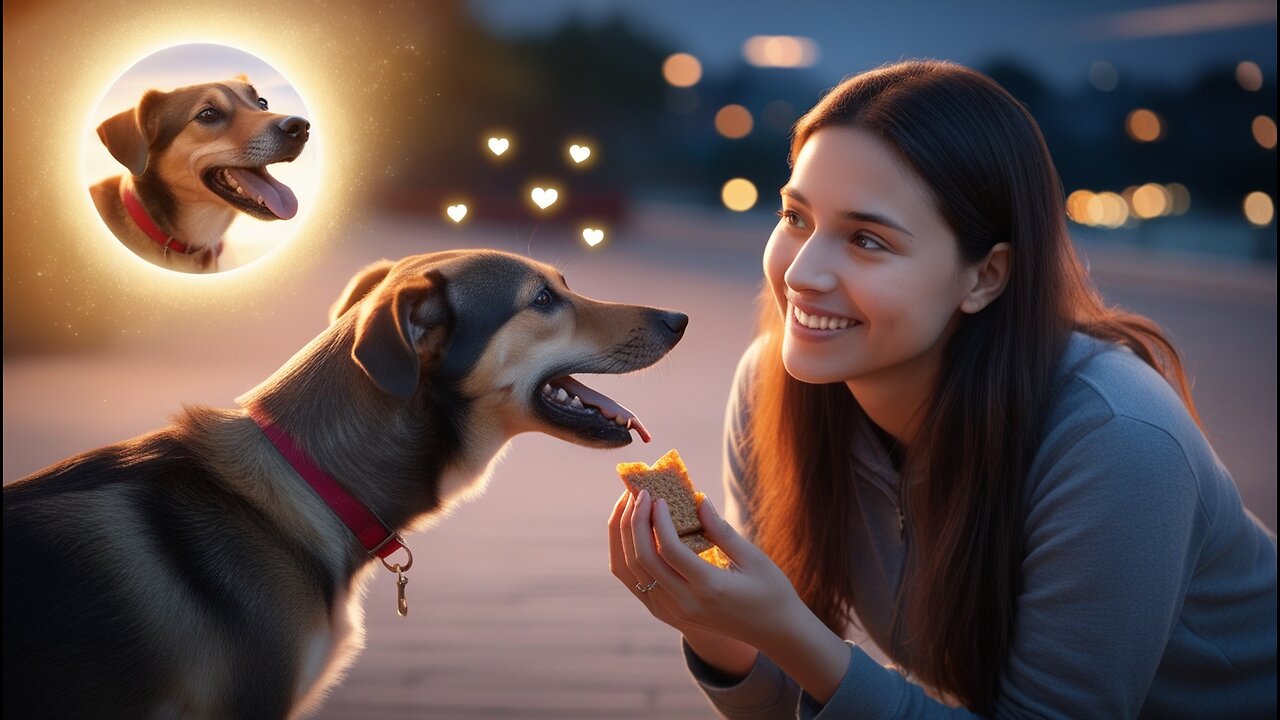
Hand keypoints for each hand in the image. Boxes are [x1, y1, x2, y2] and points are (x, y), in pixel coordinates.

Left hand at [607, 488, 805, 654]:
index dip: (658, 520)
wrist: (774, 633)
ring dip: (625, 535)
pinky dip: (627, 553)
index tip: (658, 496)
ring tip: (630, 505)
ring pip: (633, 572)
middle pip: (644, 559)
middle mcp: (685, 604)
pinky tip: (633, 530)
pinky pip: (636, 582)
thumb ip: (721, 530)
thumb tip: (697, 499)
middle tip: (640, 493)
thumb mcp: (753, 558)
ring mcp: (672, 612)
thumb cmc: (770, 591)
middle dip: (635, 522)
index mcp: (709, 588)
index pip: (669, 550)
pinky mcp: (667, 613)